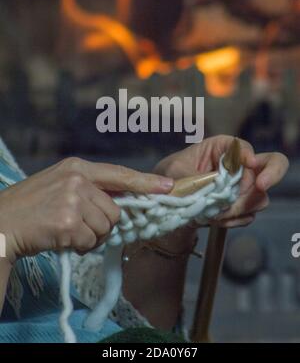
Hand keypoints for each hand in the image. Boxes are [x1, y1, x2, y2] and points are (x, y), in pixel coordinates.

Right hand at [0, 158, 173, 263]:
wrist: (1, 223)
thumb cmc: (31, 206)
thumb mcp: (60, 184)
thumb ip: (91, 189)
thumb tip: (122, 204)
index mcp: (77, 167)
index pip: (120, 174)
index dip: (145, 182)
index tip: (167, 187)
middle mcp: (78, 180)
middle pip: (116, 210)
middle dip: (102, 224)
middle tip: (77, 226)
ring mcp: (72, 200)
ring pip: (105, 228)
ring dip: (90, 237)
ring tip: (66, 231)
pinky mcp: (67, 223)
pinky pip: (90, 242)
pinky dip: (78, 247)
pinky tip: (60, 239)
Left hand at [154, 135, 288, 227]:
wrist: (167, 202)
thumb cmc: (170, 175)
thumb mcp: (174, 171)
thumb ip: (192, 177)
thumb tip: (210, 185)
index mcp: (222, 148)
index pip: (243, 148)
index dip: (248, 154)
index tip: (249, 163)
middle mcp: (238, 165)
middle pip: (268, 167)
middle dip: (271, 175)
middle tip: (262, 185)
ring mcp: (243, 187)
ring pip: (259, 197)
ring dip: (239, 207)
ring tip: (214, 213)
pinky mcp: (241, 206)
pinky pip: (248, 215)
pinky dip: (233, 220)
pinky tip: (214, 219)